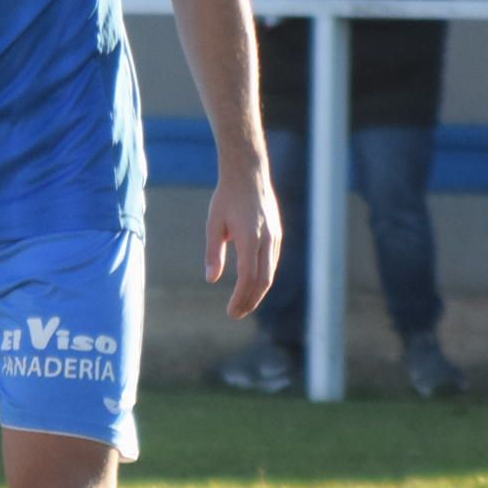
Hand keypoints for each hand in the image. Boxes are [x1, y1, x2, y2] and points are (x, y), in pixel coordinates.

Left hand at [202, 165, 281, 319]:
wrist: (249, 173)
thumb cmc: (227, 198)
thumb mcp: (214, 224)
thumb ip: (213, 252)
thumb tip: (211, 279)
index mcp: (250, 237)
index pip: (248, 277)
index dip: (241, 298)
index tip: (231, 312)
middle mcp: (267, 239)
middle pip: (263, 280)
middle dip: (251, 300)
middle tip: (237, 314)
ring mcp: (275, 237)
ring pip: (270, 273)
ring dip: (258, 291)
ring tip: (244, 304)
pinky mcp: (277, 234)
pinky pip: (271, 262)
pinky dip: (263, 277)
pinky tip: (252, 285)